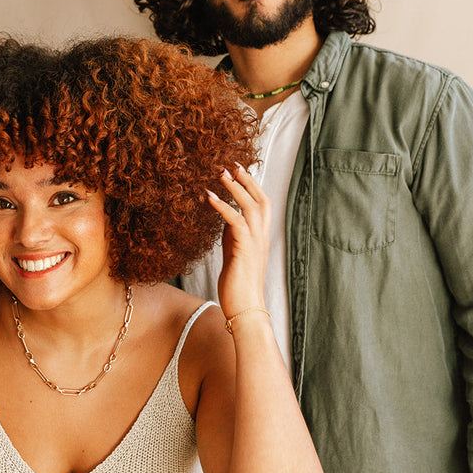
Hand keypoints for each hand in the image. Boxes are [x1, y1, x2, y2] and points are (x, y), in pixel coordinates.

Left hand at [205, 164, 270, 320]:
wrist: (245, 309)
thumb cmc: (238, 285)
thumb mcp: (235, 252)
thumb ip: (233, 234)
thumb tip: (224, 217)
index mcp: (261, 238)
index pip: (262, 204)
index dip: (252, 186)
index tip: (238, 170)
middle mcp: (262, 237)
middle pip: (261, 200)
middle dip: (247, 180)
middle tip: (231, 164)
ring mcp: (256, 243)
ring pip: (251, 207)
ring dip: (235, 188)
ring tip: (220, 173)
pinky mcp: (245, 250)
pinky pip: (236, 222)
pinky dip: (223, 207)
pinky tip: (209, 197)